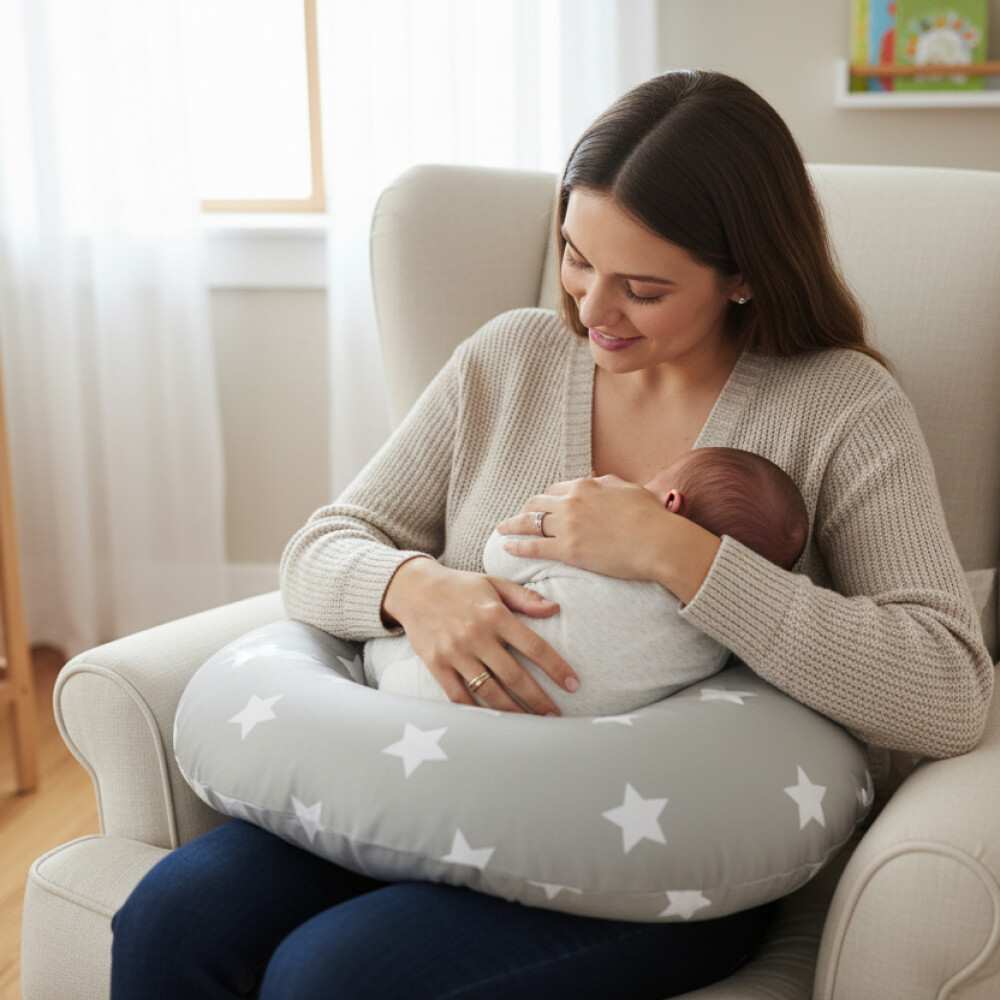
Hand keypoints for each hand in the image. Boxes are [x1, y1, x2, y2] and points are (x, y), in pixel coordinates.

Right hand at [381, 557, 579, 713]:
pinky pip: (459, 696)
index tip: (573, 684)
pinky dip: (477, 712)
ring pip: (489, 691)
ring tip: (531, 723)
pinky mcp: (436, 665)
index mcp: (495, 614)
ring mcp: (455, 652)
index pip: (533, 646)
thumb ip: (525, 598)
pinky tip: (494, 723)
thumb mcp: (494, 583)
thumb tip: (555, 609)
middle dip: (539, 699)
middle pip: (514, 675)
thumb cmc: (460, 586)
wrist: (413, 588)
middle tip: (556, 716)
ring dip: (513, 711)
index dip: (556, 668)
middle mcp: (476, 635)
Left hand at [496, 475, 720, 601]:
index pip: (555, 490)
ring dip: (513, 526)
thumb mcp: (629, 488)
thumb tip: (593, 478)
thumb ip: (606, 482)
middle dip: (524, 510)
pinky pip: (534, 547)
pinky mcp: (568, 550)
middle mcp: (572, 502)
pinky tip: (507, 548)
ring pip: (530, 523)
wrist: (660, 542)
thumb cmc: (651, 517)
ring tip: (502, 530)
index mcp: (586, 485)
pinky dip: (517, 547)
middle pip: (537, 504)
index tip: (539, 507)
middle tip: (516, 518)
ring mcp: (568, 526)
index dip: (545, 500)